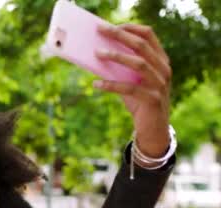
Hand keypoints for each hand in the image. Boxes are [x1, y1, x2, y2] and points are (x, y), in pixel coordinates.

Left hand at [94, 24, 171, 160]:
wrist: (152, 130)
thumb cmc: (139, 102)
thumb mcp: (130, 82)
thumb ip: (120, 70)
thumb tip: (96, 56)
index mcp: (160, 60)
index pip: (149, 35)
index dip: (131, 28)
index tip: (112, 25)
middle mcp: (164, 69)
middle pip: (142, 46)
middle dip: (120, 36)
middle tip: (101, 31)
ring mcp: (160, 84)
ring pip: (139, 64)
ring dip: (116, 57)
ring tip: (97, 53)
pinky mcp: (153, 100)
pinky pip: (130, 89)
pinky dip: (111, 85)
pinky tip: (96, 84)